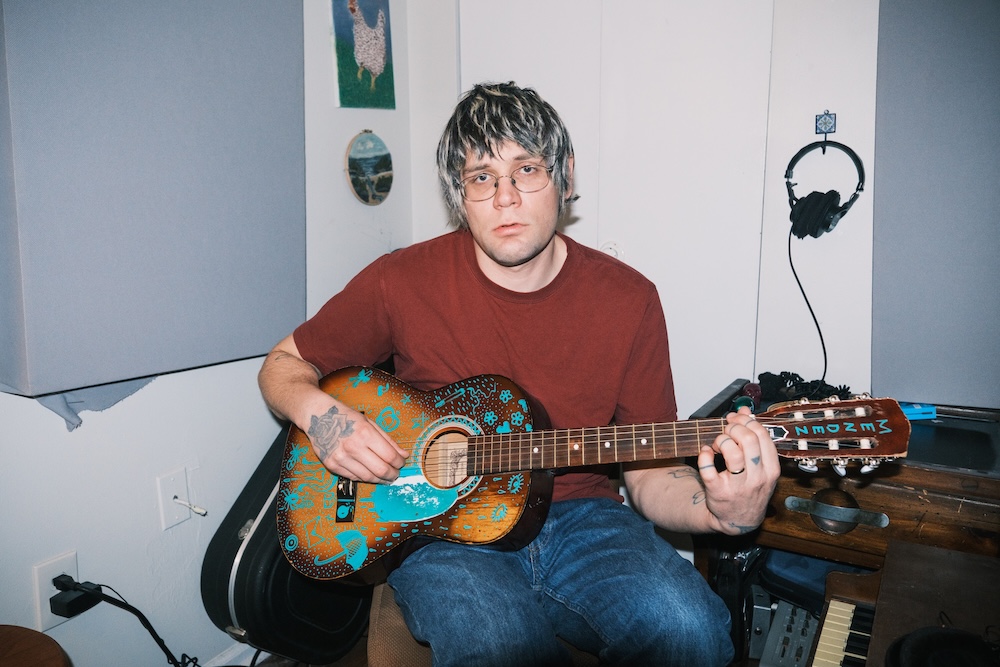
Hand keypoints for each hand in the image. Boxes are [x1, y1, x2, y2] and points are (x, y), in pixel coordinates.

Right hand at [307, 401, 407, 483]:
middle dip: (392, 474)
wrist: (318, 416)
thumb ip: (388, 440)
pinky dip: (365, 477)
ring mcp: (341, 458)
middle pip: (380, 470)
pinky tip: (370, 473)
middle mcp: (353, 447)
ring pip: (368, 477)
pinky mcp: (332, 465)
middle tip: (396, 474)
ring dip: (380, 479)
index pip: (389, 456)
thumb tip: (404, 455)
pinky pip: (353, 477)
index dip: (399, 463)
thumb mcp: (369, 423)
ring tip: (385, 476)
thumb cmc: (346, 417)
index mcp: (365, 433)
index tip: (401, 463)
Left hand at [696, 406, 780, 534]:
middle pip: (748, 440)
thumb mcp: (760, 466)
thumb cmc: (750, 488)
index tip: (735, 419)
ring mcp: (738, 486)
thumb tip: (745, 410)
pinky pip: (708, 467)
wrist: (739, 520)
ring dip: (720, 440)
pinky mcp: (718, 492)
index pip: (762, 435)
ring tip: (717, 444)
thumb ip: (755, 438)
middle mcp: (757, 478)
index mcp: (771, 469)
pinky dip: (704, 454)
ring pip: (731, 452)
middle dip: (733, 428)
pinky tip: (705, 453)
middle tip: (726, 431)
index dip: (746, 421)